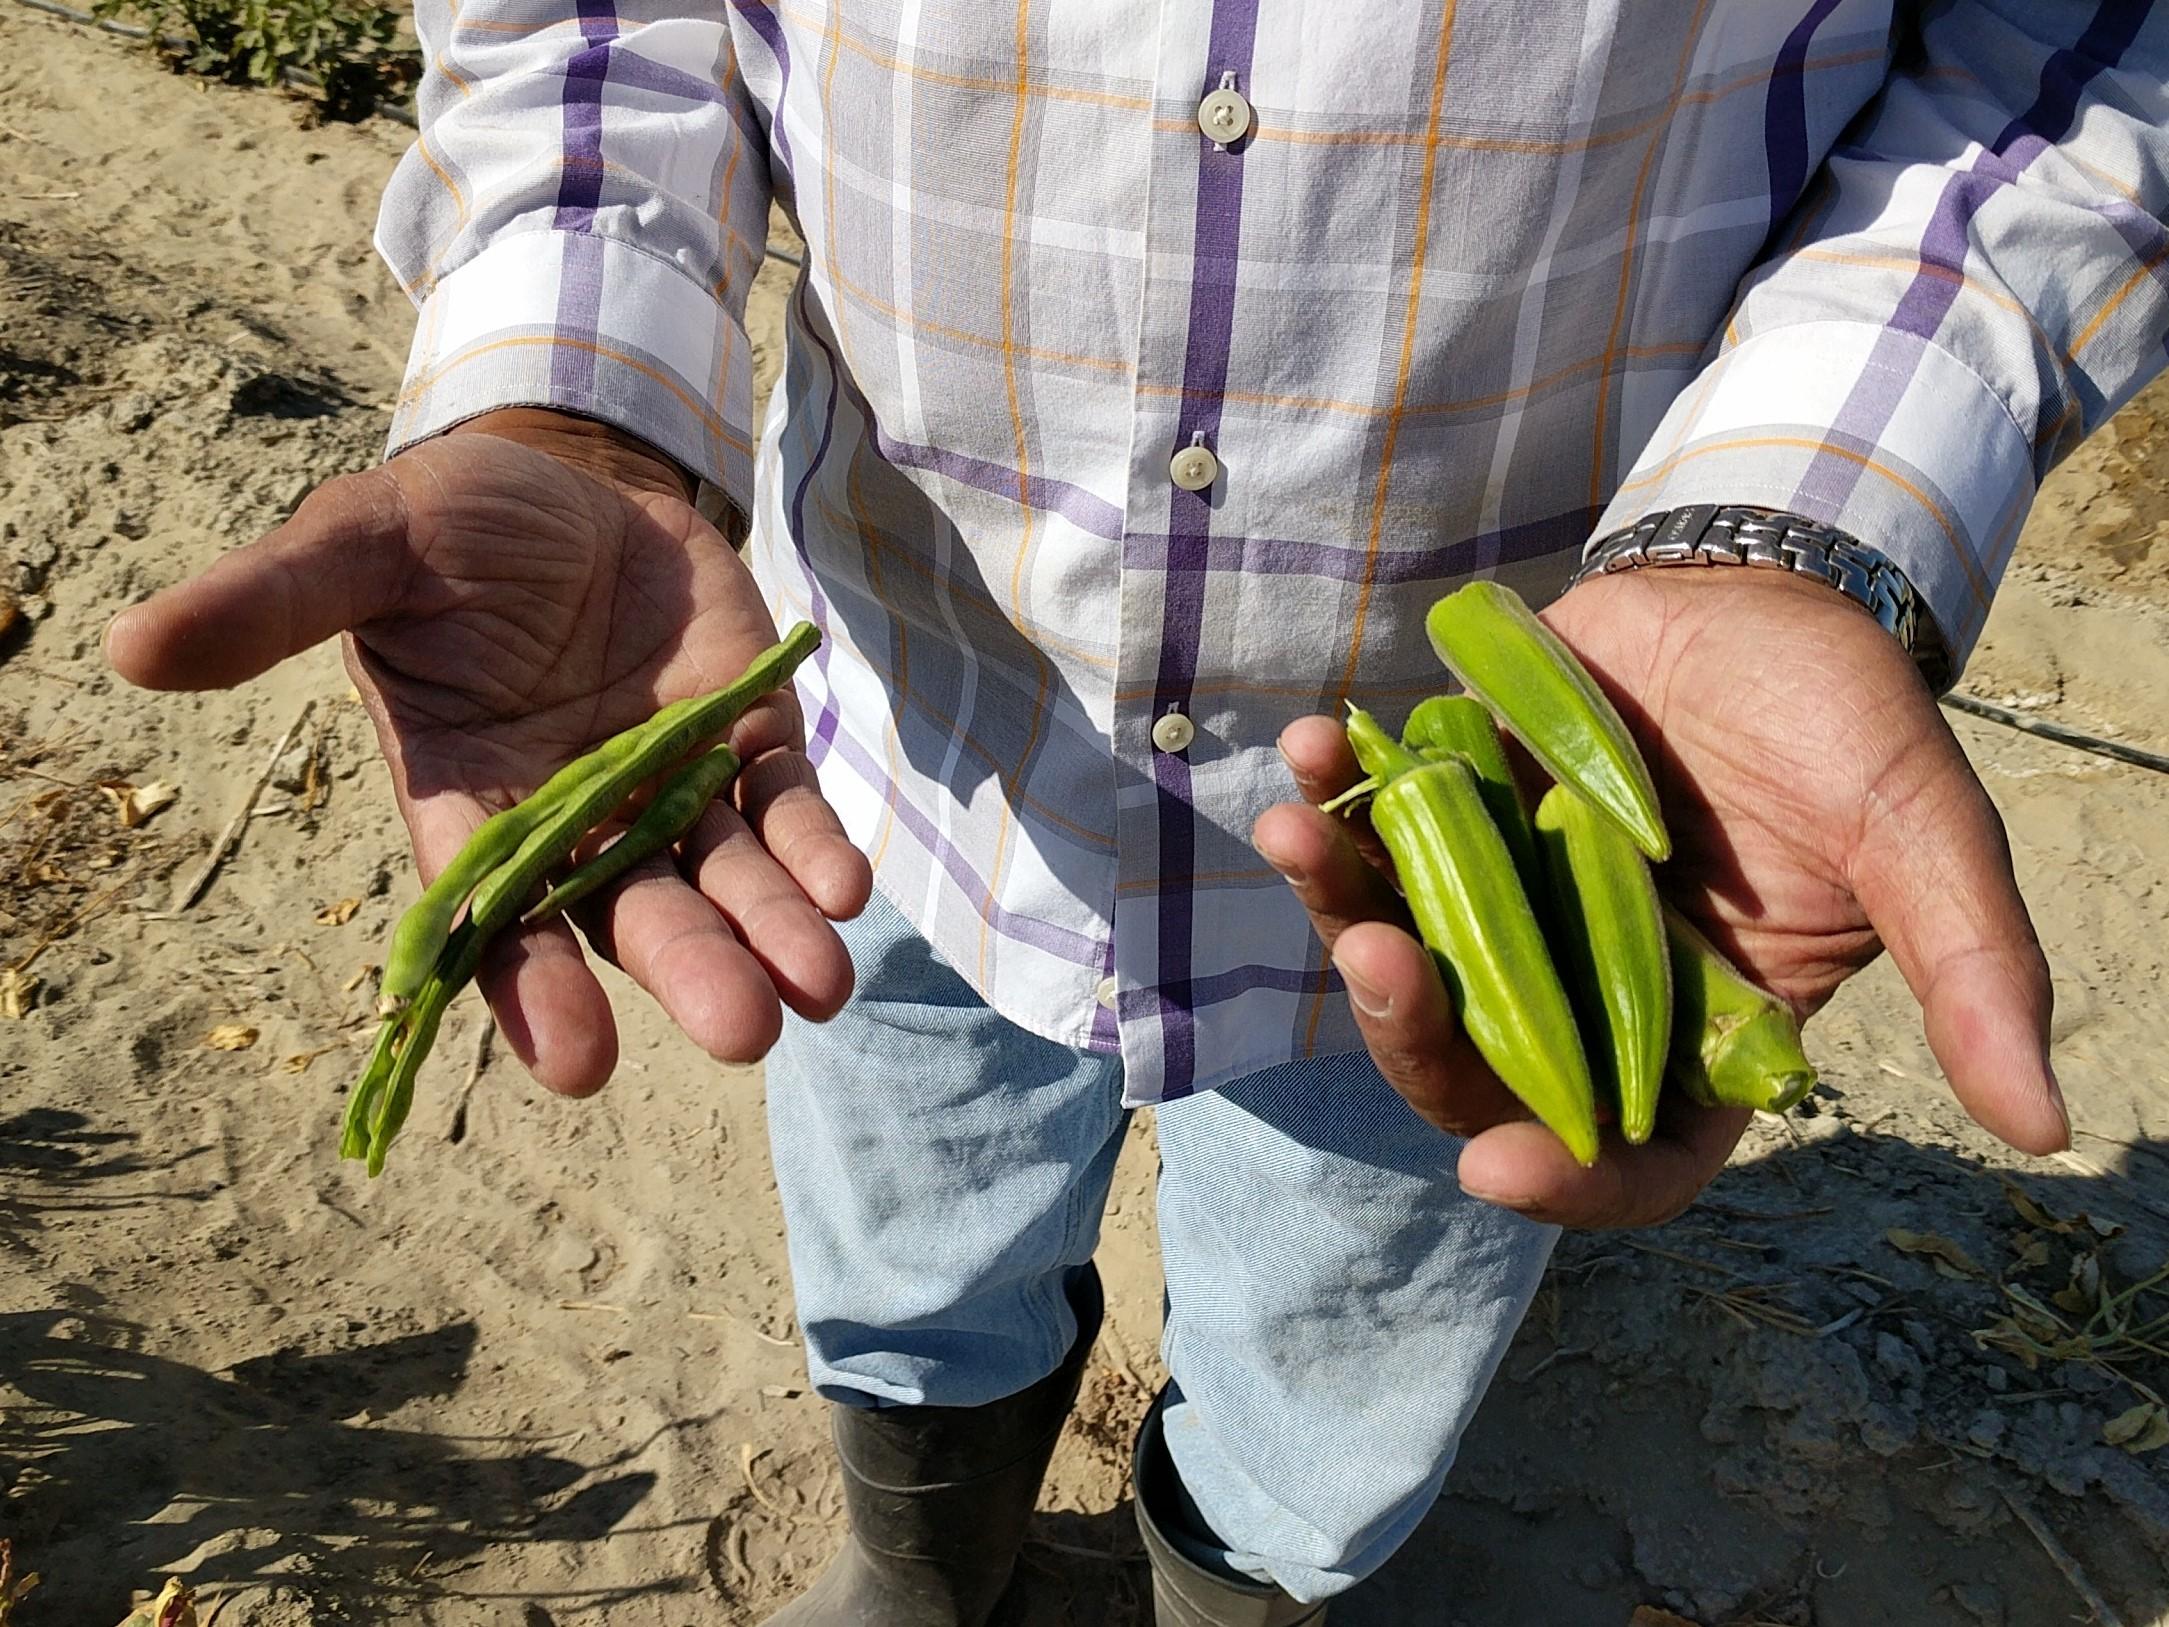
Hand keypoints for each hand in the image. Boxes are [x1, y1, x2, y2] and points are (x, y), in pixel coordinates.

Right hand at [106, 410, 870, 1095]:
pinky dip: (814, 849)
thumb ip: (276, 602)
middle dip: (687, 970)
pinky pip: (784, 809)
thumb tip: (127, 645)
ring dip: (772, 934)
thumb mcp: (365, 546)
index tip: (582, 1062)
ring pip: (723, 879)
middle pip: (631, 914)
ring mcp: (668, 787)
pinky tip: (844, 889)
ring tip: (820, 987)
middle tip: (742, 1032)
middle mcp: (575, 818)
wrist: (576, 478)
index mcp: (472, 801)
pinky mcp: (746, 741)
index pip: (496, 914)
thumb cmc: (454, 525)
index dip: (534, 988)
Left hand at [1257, 568, 2063, 1228]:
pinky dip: (1333, 803)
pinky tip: (1311, 751)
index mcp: (1692, 1032)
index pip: (1629, 1155)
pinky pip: (1375, 838)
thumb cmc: (1849, 723)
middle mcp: (1581, 989)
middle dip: (1414, 1034)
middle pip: (1479, 1067)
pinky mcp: (1451, 821)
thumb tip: (2047, 1127)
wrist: (1764, 590)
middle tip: (1375, 959)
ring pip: (1403, 955)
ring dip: (1337, 908)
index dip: (1568, 1181)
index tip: (1498, 1166)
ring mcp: (1504, 907)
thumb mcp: (1922, 839)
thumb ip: (1973, 973)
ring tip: (1297, 835)